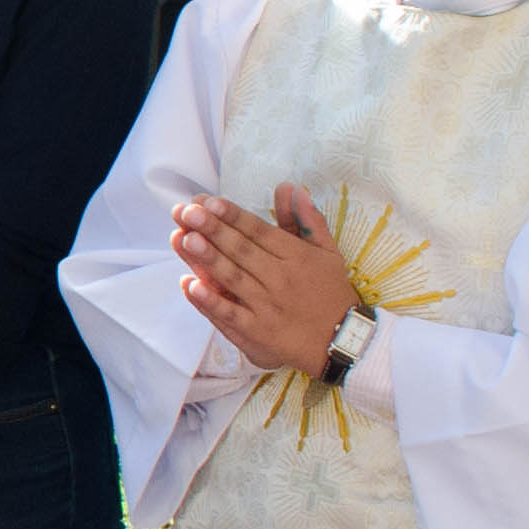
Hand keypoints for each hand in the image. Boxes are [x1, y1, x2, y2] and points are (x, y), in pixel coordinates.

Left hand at [171, 184, 359, 375]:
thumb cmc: (332, 292)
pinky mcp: (257, 332)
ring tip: (185, 238)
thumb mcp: (328, 251)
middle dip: (213, 229)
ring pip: (233, 278)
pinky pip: (230, 314)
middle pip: (241, 250)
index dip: (233, 215)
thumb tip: (290, 187)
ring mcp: (267, 306)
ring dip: (208, 258)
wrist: (343, 341)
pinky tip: (190, 286)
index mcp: (296, 256)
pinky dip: (210, 302)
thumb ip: (307, 220)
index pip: (259, 231)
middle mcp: (280, 278)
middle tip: (186, 212)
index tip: (209, 201)